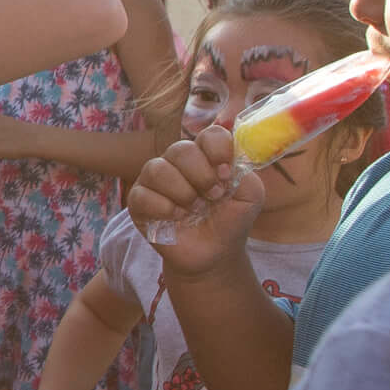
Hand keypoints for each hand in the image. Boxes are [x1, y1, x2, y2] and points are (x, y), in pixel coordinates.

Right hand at [128, 126, 263, 275]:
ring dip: (182, 193)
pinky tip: (177, 218)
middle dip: (201, 176)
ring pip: (157, 169)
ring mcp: (155, 180)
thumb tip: (223, 163)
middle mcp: (178, 162)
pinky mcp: (139, 202)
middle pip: (180, 149)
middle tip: (212, 196)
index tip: (225, 174)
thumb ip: (244, 174)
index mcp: (206, 155)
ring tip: (194, 210)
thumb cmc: (230, 221)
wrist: (214, 254)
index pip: (210, 135)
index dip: (218, 150)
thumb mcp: (250, 197)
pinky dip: (164, 209)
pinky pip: (143, 195)